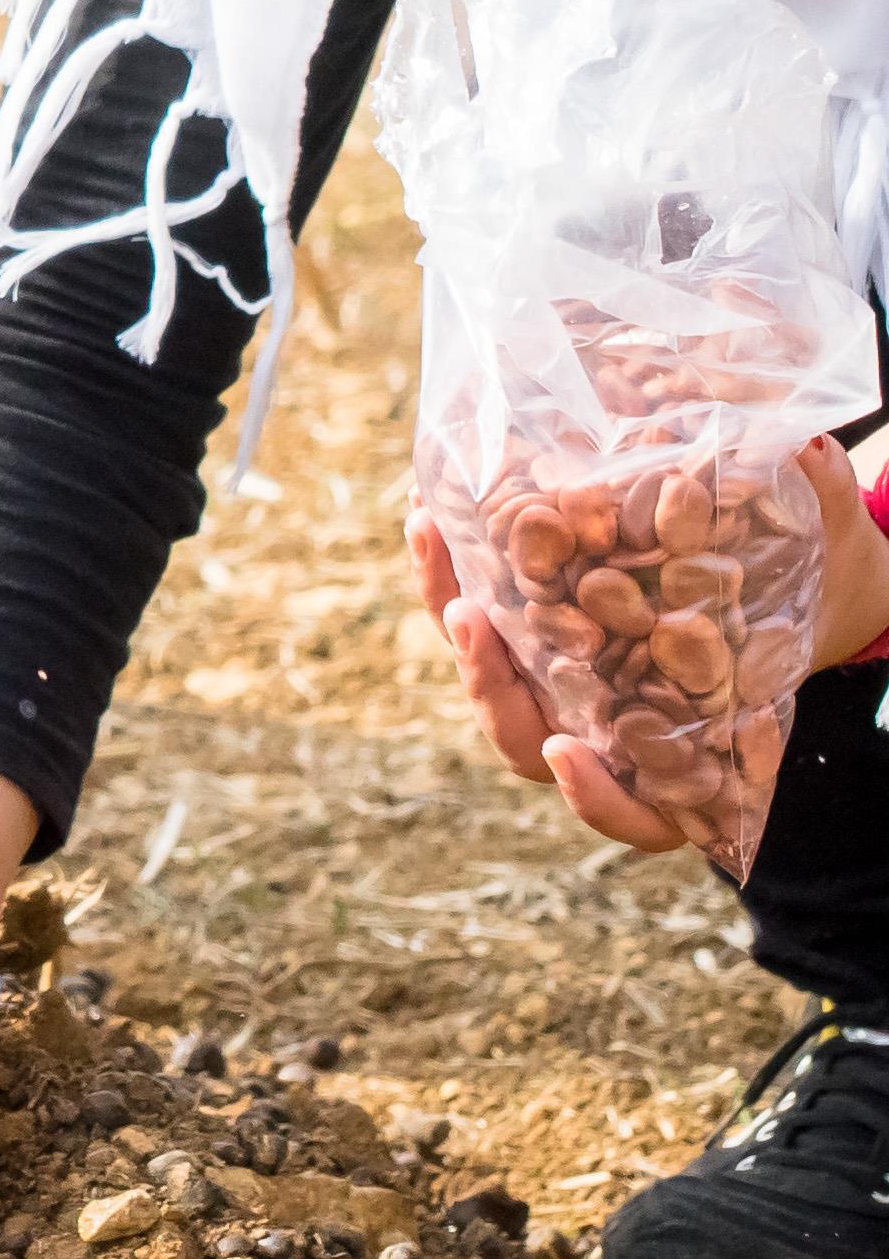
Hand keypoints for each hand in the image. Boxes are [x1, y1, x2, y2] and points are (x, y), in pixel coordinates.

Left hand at [408, 435, 888, 853]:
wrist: (801, 583)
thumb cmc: (819, 599)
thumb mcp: (832, 573)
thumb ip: (820, 518)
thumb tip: (808, 448)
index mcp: (682, 760)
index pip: (630, 810)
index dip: (596, 796)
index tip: (566, 752)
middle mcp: (608, 733)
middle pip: (526, 739)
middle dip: (491, 685)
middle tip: (471, 619)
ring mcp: (562, 685)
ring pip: (487, 675)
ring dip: (450, 611)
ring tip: (431, 534)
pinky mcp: (528, 634)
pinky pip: (475, 614)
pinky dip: (445, 570)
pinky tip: (427, 511)